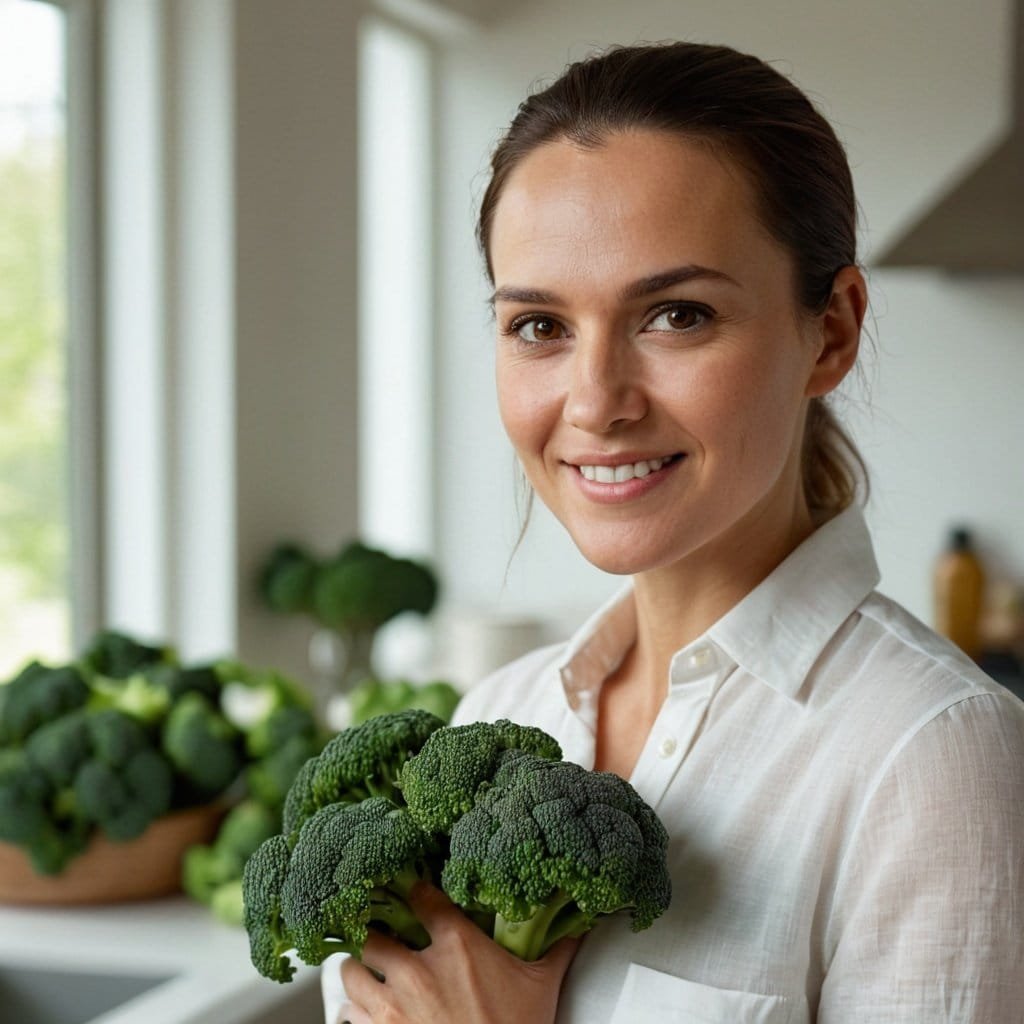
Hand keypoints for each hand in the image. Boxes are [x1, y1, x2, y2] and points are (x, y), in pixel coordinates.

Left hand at [338, 883, 578, 1023]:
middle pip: (374, 934)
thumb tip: (576, 924)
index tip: (413, 895)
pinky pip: (347, 1014)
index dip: (415, 893)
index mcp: (455, 944)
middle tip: (385, 939)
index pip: (420, 896)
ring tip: (370, 972)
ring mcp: (391, 1005)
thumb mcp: (541, 986)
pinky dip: (354, 1010)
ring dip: (360, 970)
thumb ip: (555, 948)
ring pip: (351, 970)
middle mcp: (416, 968)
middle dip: (377, 936)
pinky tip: (366, 1010)